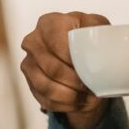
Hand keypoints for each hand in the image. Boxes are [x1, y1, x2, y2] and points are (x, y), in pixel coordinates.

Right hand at [20, 11, 110, 128]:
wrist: (79, 53)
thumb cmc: (88, 38)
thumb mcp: (97, 26)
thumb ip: (97, 29)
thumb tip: (100, 45)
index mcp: (48, 23)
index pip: (58, 45)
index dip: (75, 61)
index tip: (91, 69)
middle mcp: (33, 42)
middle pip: (52, 69)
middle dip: (75, 82)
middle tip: (92, 87)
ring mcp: (29, 63)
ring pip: (47, 87)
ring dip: (70, 96)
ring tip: (88, 97)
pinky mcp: (30, 83)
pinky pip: (46, 100)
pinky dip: (66, 105)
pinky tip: (79, 102)